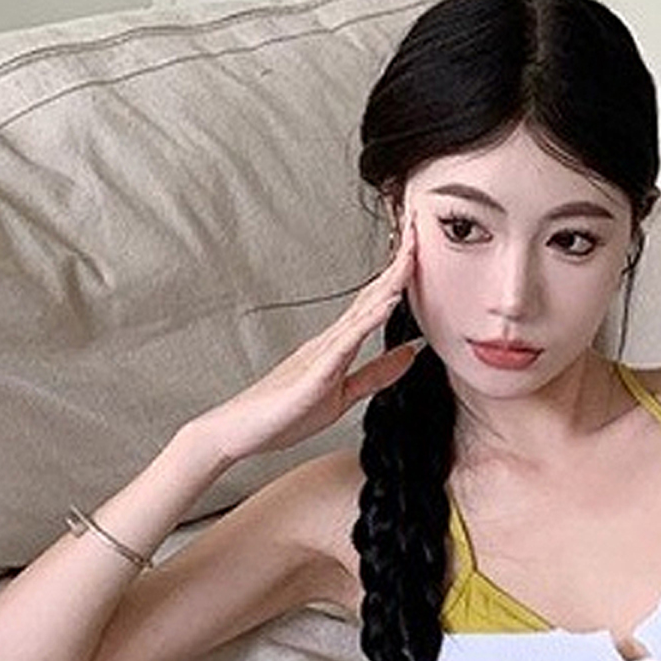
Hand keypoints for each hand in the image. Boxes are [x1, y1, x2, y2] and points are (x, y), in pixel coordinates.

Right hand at [195, 221, 420, 464]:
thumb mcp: (343, 394)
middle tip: (420, 229)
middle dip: (398, 265)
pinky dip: (370, 321)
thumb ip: (376, 374)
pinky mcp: (314, 375)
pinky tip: (388, 303)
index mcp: (338, 344)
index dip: (399, 277)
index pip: (375, 302)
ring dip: (388, 284)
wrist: (239, 431)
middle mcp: (330, 339)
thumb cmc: (285, 414)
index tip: (421, 250)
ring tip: (411, 256)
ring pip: (361, 311)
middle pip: (371, 295)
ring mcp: (320, 353)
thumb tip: (410, 354)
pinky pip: (347, 343)